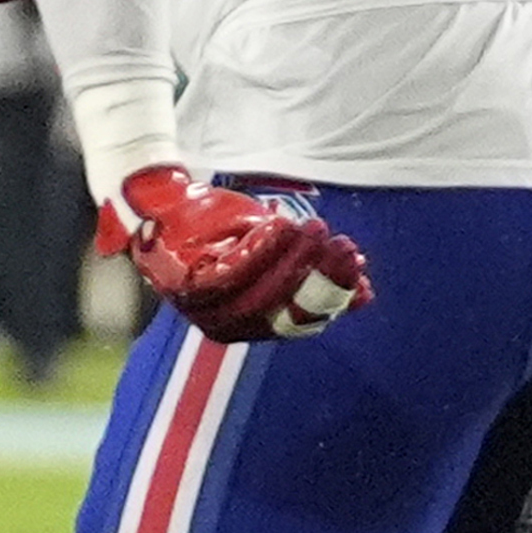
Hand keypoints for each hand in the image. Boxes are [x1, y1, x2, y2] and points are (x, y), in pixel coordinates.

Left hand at [113, 165, 371, 342]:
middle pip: (284, 311)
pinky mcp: (184, 284)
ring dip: (294, 261)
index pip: (302, 322)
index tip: (361, 271)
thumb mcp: (276, 252)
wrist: (166, 206)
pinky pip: (231, 275)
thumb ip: (312, 274)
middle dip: (321, 277)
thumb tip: (365, 293)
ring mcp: (201, 309)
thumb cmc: (224, 232)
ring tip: (317, 229)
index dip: (334, 298)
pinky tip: (282, 226)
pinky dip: (260, 252)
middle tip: (345, 245)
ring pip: (260, 294)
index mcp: (251, 325)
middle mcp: (226, 326)